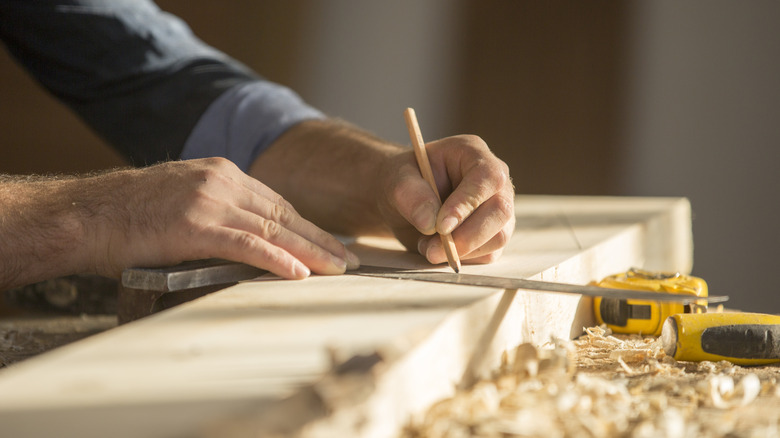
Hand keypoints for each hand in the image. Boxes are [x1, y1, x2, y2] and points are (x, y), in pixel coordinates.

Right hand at [90, 158, 357, 278]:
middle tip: (348, 259)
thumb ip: (217, 209)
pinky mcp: (195, 226)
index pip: (277, 202)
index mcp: (222, 173)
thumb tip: (247, 235)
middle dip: (320, 238)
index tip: (330, 243)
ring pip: (273, 228)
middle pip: (284, 214)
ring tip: (337, 269)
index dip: (307, 226)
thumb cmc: (131, 213)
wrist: (88, 213)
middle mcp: (222, 181)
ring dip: (310, 251)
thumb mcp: (183, 199)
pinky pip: (247, 244)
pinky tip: (299, 273)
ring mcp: (209, 201)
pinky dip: (277, 259)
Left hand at [378, 135, 514, 264]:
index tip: (441, 226)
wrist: (403, 201)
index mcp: (472, 154)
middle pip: (500, 210)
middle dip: (467, 236)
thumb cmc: (403, 181)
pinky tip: (438, 249)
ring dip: (462, 250)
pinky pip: (489, 254)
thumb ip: (410, 195)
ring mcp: (497, 209)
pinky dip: (462, 258)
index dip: (467, 203)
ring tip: (427, 247)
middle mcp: (493, 181)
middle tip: (432, 250)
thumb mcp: (396, 179)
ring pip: (498, 236)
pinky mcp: (493, 234)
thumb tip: (430, 223)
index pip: (487, 177)